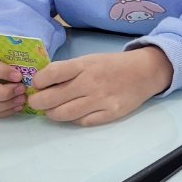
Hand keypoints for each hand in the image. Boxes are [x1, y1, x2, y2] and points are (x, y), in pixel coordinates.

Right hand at [0, 49, 24, 117]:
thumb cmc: (5, 61)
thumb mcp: (9, 55)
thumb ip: (17, 60)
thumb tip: (36, 70)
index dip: (2, 71)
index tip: (19, 76)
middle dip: (4, 93)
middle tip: (22, 90)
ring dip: (5, 105)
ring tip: (22, 100)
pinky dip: (5, 112)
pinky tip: (18, 107)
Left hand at [28, 47, 173, 125]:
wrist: (145, 72)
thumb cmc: (113, 65)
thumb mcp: (90, 59)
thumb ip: (69, 71)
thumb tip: (44, 83)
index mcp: (84, 65)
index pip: (52, 73)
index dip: (38, 81)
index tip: (36, 84)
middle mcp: (90, 82)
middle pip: (52, 98)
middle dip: (38, 102)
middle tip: (36, 102)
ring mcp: (101, 100)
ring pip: (64, 114)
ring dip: (51, 114)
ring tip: (51, 110)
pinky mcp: (110, 113)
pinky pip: (82, 122)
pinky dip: (73, 119)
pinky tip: (73, 114)